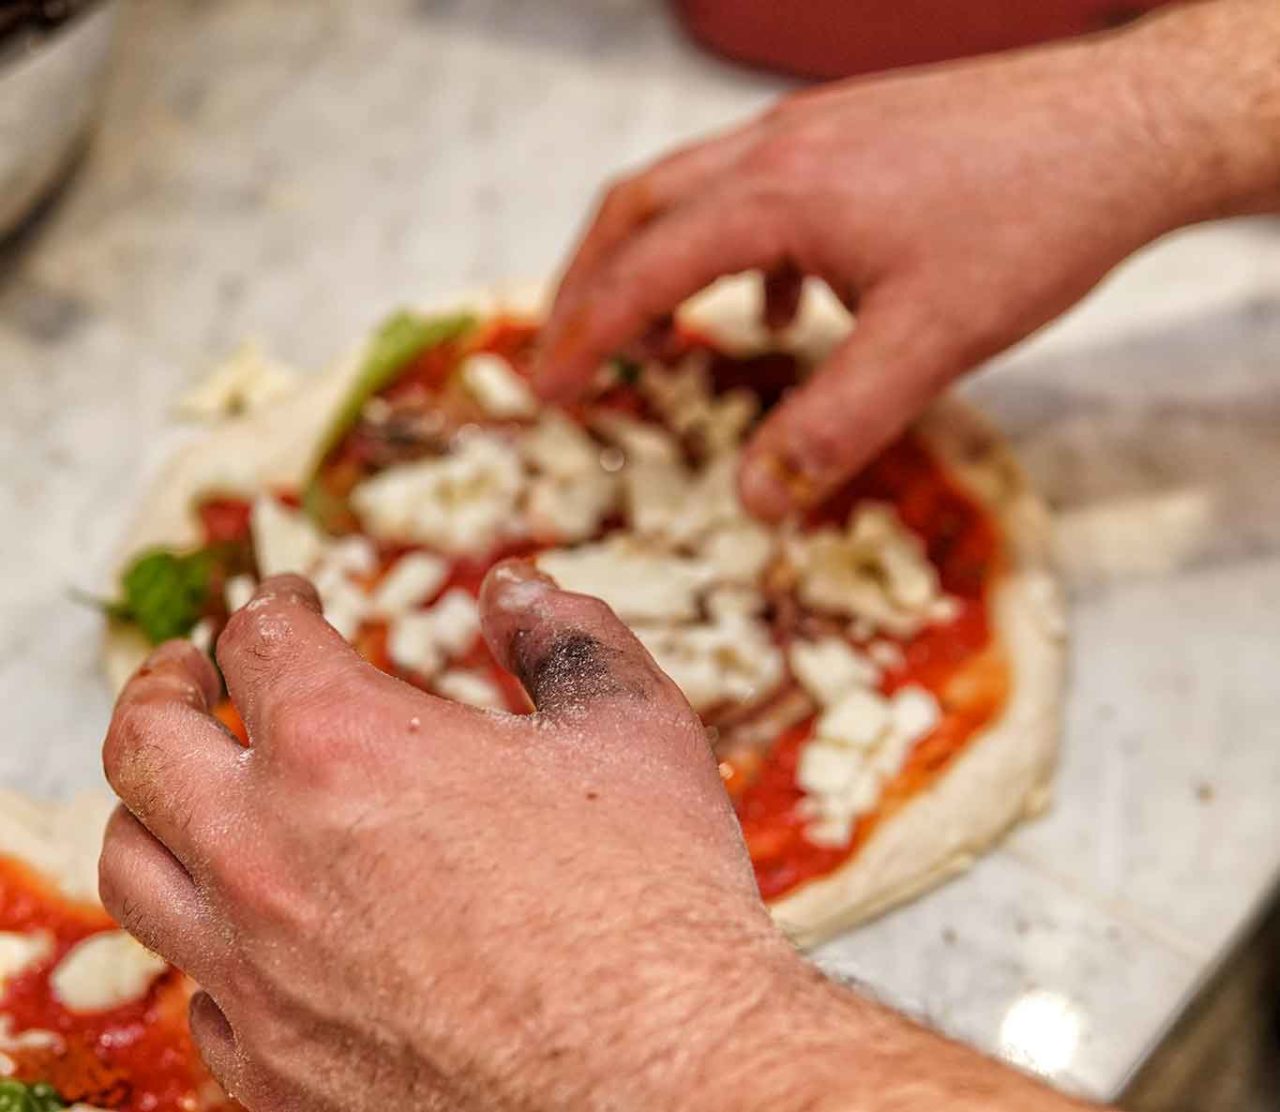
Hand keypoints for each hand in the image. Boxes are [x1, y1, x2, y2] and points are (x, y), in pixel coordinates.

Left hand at [98, 568, 823, 1110]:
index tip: (295, 602)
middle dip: (164, 686)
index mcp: (347, 748)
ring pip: (135, 870)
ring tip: (185, 791)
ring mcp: (257, 974)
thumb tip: (516, 592)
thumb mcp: (629, 725)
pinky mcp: (275, 1073)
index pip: (261, 643)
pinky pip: (197, 992)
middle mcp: (268, 855)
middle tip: (189, 673)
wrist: (660, 1084)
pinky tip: (253, 935)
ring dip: (153, 810)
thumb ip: (563, 636)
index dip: (276, 604)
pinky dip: (208, 944)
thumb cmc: (652, 901)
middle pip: (147, 742)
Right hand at [536, 0, 1279, 518]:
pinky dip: (736, 251)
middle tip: (564, 354)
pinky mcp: (853, 133)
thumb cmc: (1034, 222)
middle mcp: (779, 147)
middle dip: (589, 283)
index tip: (546, 388)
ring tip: (646, 332)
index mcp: (778, 196)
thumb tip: (752, 500)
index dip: (586, 333)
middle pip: (640, 207)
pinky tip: (783, 304)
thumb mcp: (929, 344)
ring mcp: (815, 131)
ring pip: (693, 189)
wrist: (1130, 123)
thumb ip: (831, 427)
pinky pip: (758, 188)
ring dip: (653, 260)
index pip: (644, 268)